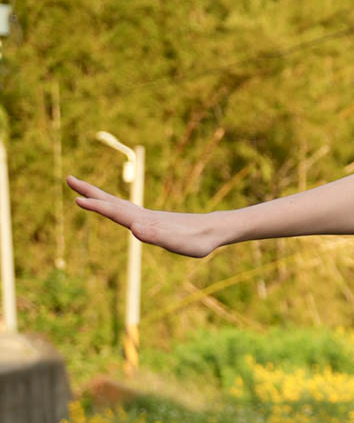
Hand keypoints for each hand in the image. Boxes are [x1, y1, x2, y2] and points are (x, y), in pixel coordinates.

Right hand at [67, 176, 220, 257]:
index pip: (117, 213)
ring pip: (118, 204)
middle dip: (91, 192)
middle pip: (113, 202)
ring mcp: (148, 218)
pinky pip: (127, 211)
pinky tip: (112, 206)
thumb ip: (158, 236)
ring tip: (82, 190)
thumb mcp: (180, 243)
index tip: (78, 199)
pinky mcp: (153, 222)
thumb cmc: (199, 240)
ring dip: (99, 196)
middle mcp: (144, 217)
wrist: (215, 230)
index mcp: (146, 222)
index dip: (98, 207)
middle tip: (68, 179)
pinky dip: (114, 206)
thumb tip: (135, 228)